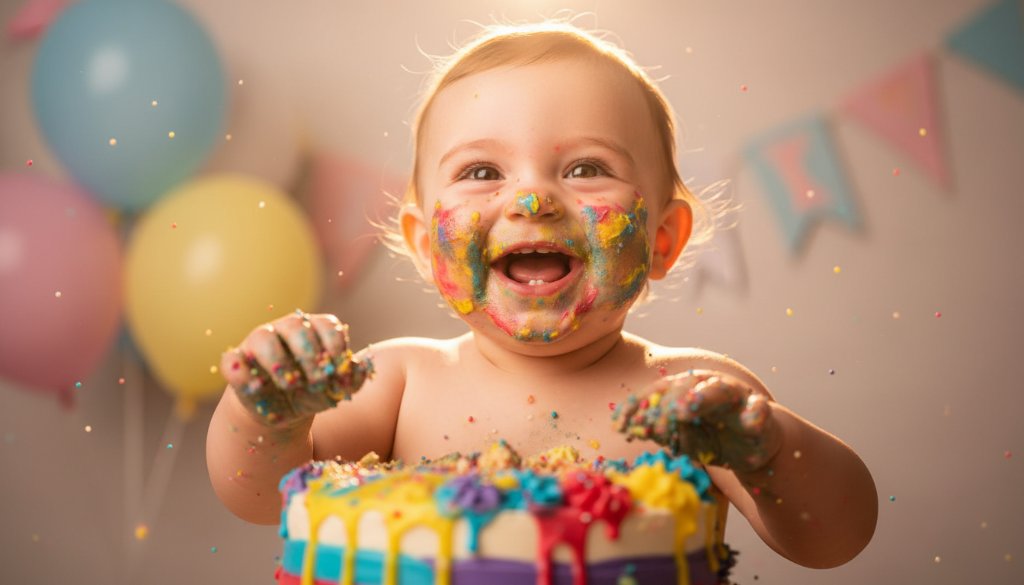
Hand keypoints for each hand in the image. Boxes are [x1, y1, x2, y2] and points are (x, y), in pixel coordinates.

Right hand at [220, 311, 372, 427]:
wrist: (283, 412)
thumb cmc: (313, 392)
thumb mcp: (336, 390)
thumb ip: (352, 379)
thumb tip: (360, 367)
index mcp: (314, 329)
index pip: (327, 324)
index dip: (336, 347)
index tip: (339, 371)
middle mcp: (286, 329)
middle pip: (297, 327)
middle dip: (310, 355)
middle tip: (318, 382)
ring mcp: (258, 342)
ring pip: (263, 338)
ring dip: (279, 362)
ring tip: (290, 385)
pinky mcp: (236, 361)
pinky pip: (231, 360)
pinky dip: (239, 372)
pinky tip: (255, 388)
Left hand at [613, 370, 780, 473]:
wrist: (752, 448)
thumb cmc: (712, 437)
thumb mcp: (682, 438)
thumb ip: (661, 431)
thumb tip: (634, 428)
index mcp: (684, 389)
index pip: (656, 392)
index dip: (637, 406)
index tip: (619, 425)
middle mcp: (707, 386)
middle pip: (684, 386)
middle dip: (666, 404)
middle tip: (653, 425)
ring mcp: (735, 396)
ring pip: (719, 389)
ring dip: (701, 397)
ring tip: (686, 408)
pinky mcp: (759, 411)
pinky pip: (758, 408)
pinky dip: (755, 413)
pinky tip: (749, 421)